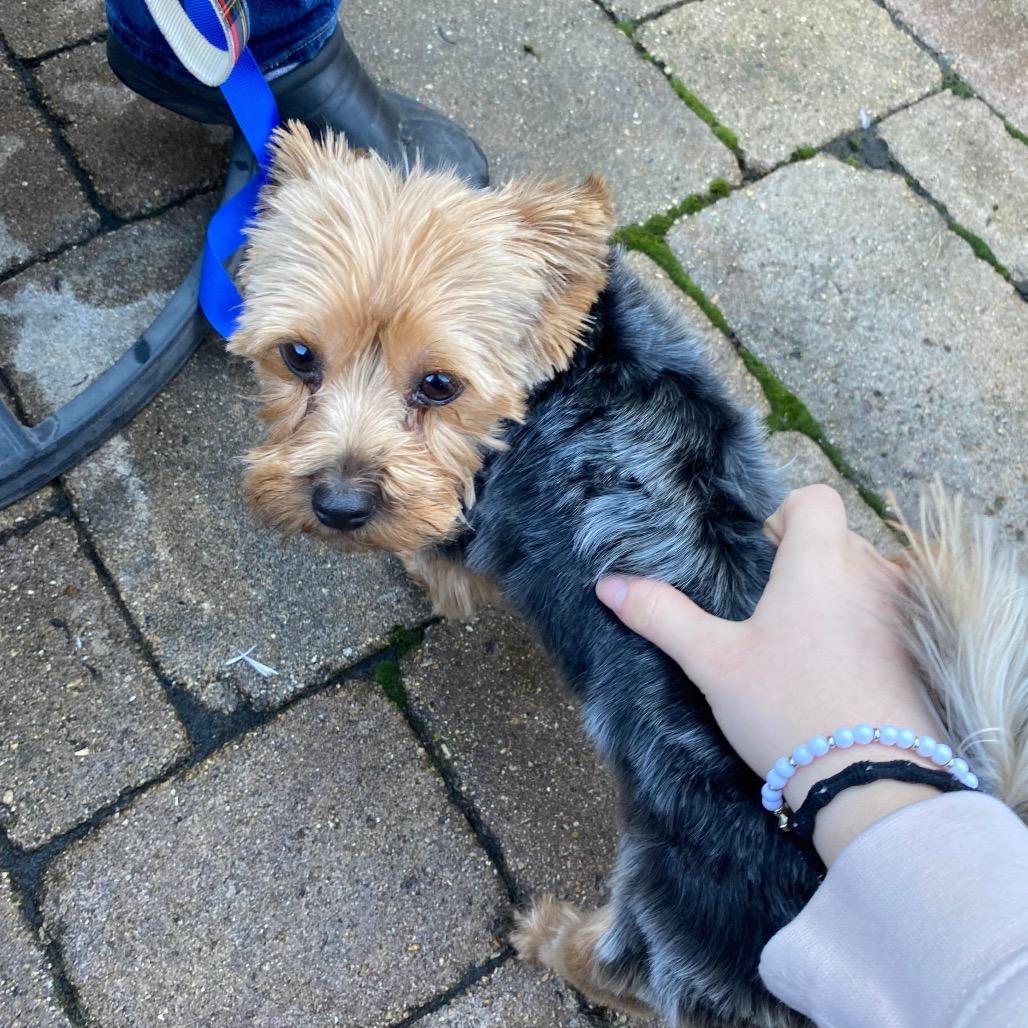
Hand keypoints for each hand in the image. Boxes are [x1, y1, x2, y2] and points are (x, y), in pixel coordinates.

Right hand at [596, 485, 943, 863]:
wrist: (871, 782)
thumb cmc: (786, 712)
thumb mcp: (713, 663)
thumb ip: (662, 616)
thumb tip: (609, 585)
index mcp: (817, 564)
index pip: (815, 499)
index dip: (787, 515)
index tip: (765, 555)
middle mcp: (870, 574)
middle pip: (841, 537)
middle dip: (809, 560)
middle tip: (778, 610)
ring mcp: (904, 611)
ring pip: (871, 575)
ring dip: (844, 591)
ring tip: (813, 640)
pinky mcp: (925, 650)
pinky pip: (898, 612)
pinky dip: (874, 623)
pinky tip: (851, 665)